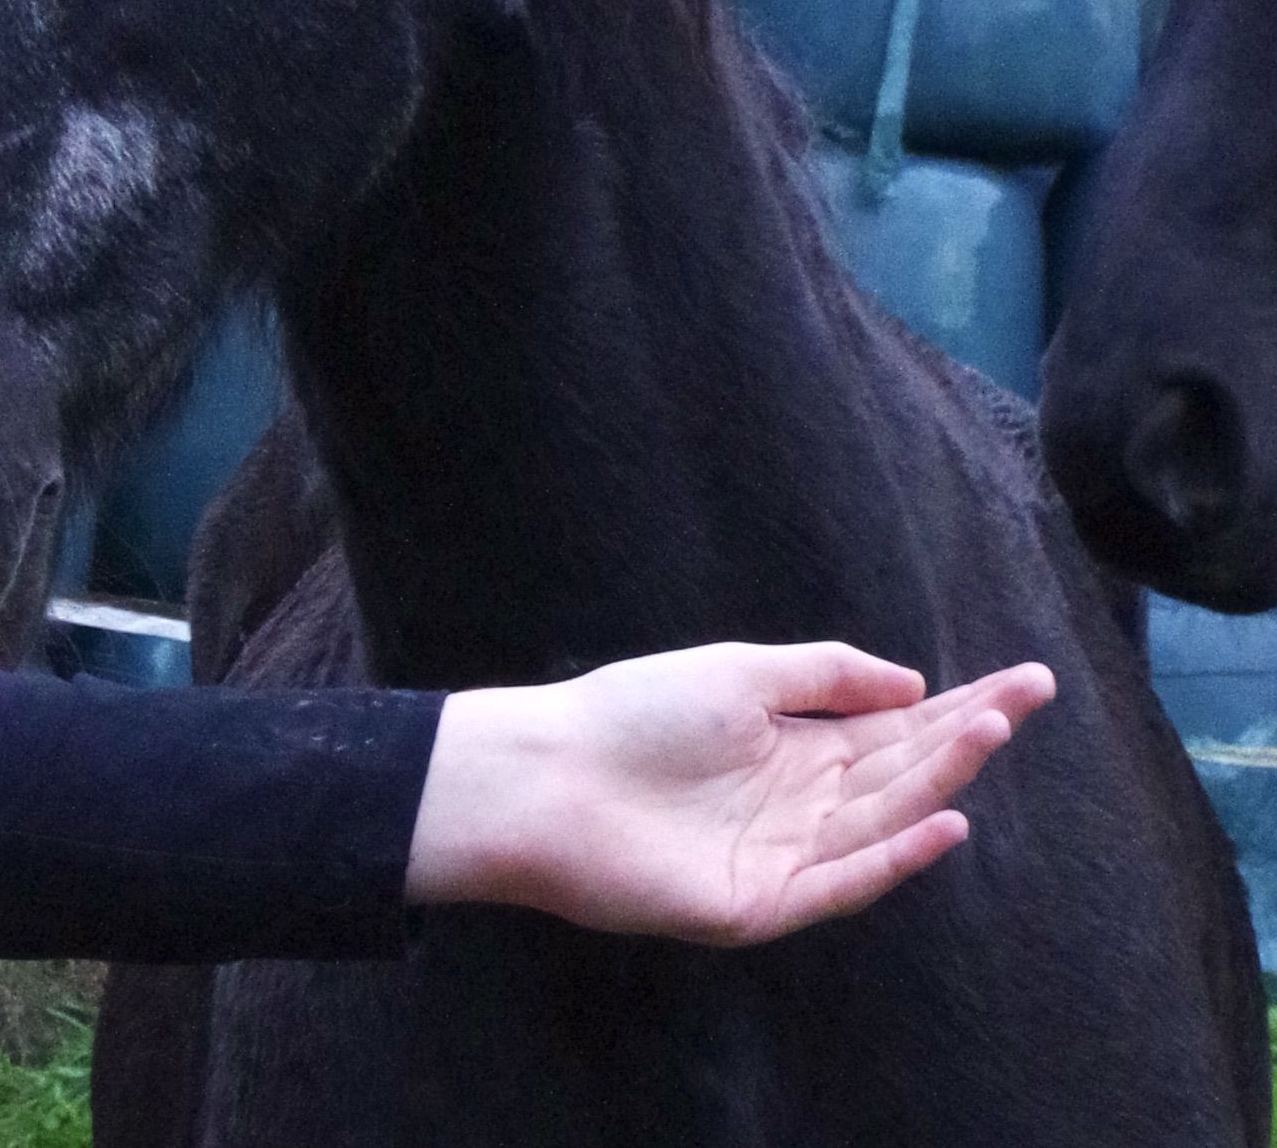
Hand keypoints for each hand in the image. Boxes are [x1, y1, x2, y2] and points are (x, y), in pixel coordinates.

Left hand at [402, 642, 1054, 943]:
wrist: (547, 780)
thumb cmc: (630, 716)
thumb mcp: (736, 674)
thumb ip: (824, 675)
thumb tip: (914, 684)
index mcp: (794, 746)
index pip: (895, 728)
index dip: (959, 706)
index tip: (1025, 681)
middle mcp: (801, 801)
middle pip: (902, 770)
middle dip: (967, 735)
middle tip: (1030, 697)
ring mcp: (787, 855)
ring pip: (883, 820)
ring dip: (940, 780)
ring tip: (988, 733)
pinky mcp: (764, 902)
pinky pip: (843, 881)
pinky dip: (896, 857)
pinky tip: (944, 823)